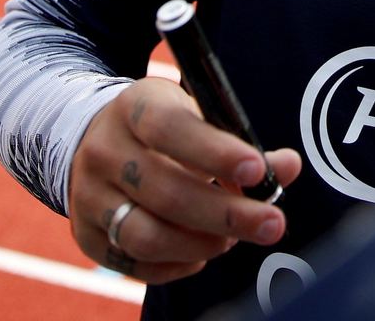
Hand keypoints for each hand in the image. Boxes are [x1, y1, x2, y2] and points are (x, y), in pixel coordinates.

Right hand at [67, 76, 301, 282]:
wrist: (93, 141)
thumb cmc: (164, 131)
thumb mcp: (196, 117)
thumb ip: (242, 144)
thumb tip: (289, 166)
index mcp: (134, 108)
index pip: (170, 128)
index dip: (215, 152)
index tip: (257, 171)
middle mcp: (104, 151)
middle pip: (165, 191)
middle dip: (226, 213)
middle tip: (272, 223)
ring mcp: (88, 196)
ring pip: (146, 235)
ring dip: (201, 244)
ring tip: (231, 239)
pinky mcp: (86, 235)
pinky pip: (134, 263)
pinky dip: (176, 265)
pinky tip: (201, 253)